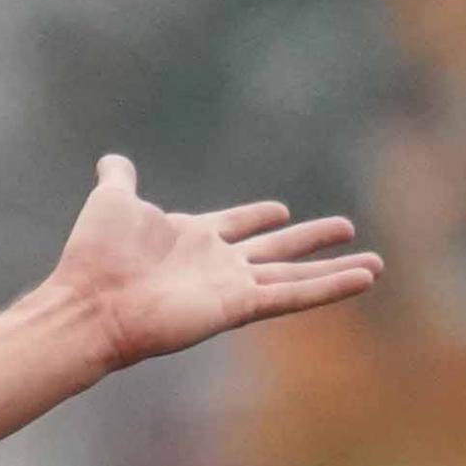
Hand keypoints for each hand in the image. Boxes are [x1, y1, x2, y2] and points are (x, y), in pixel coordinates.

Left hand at [50, 154, 381, 368]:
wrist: (89, 303)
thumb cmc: (95, 257)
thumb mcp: (112, 203)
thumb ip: (118, 181)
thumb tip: (111, 160)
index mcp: (190, 238)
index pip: (233, 224)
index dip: (254, 217)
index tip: (281, 210)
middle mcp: (214, 264)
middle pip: (273, 249)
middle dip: (308, 240)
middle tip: (345, 228)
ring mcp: (229, 287)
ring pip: (293, 275)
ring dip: (333, 270)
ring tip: (376, 265)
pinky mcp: (237, 305)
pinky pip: (292, 295)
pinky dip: (328, 288)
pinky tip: (363, 279)